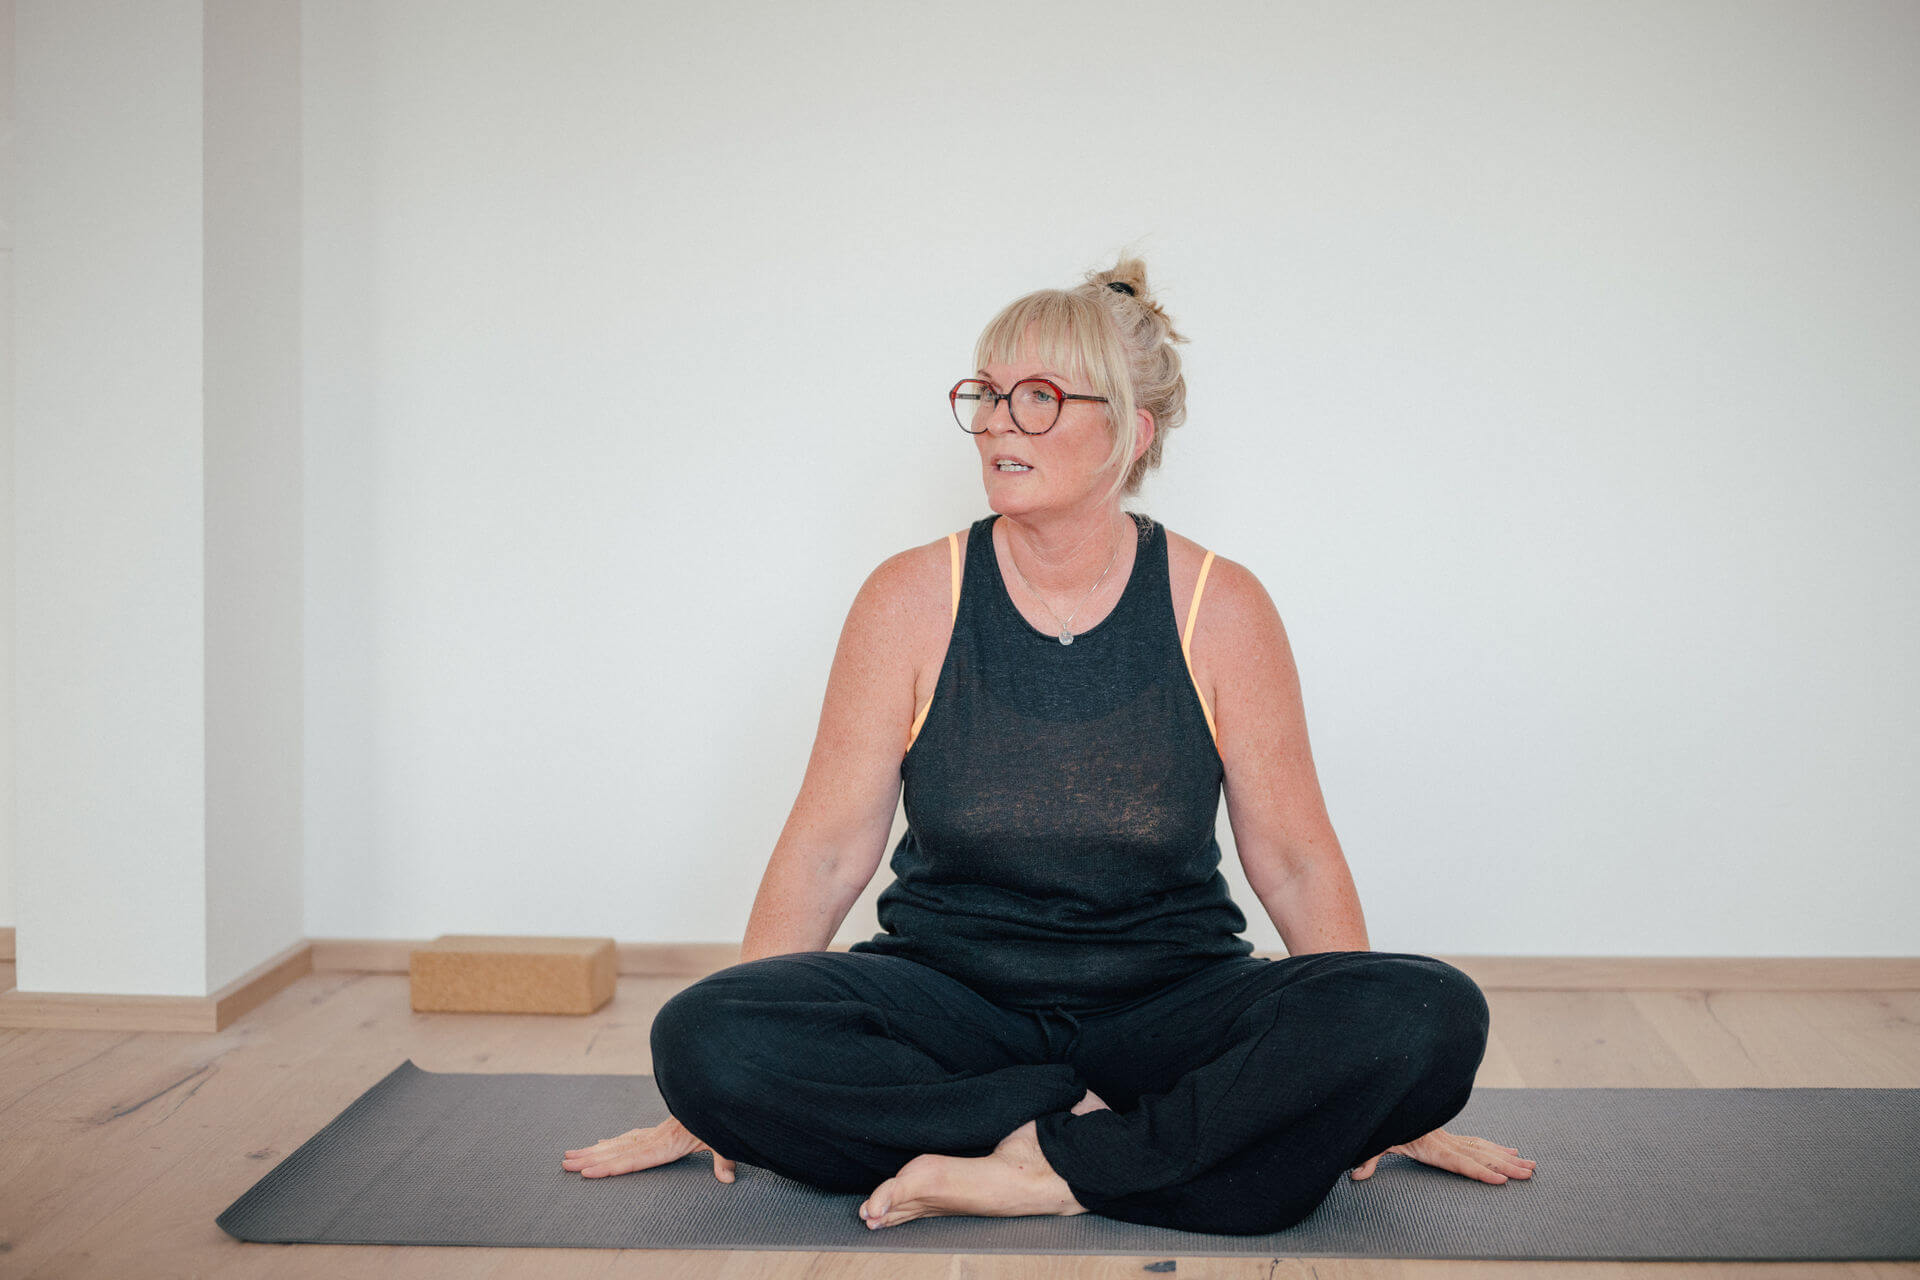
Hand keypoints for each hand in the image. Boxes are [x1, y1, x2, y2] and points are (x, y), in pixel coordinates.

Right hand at [561, 1113, 736, 1181]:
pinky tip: (601, 1143)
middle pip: (617, 1151)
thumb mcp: (724, 1139)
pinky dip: (613, 1142)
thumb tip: (727, 1179)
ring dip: (594, 1150)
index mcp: (667, 1145)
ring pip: (619, 1143)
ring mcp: (655, 1134)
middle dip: (590, 1158)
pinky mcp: (659, 1130)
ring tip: (570, 1155)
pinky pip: (630, 1137)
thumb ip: (723, 1159)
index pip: (632, 1159)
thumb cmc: (721, 1119)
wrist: (718, 1090)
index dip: (609, 1167)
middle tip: (565, 1163)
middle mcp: (656, 1139)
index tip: (586, 1172)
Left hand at [1350, 1127, 1533, 1183]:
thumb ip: (1367, 1159)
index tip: (1502, 1180)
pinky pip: (1477, 1143)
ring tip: (1530, 1166)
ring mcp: (1449, 1138)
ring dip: (1508, 1158)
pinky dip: (1496, 1148)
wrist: (1386, 1097)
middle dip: (1506, 1166)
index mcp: (1431, 1147)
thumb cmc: (1382, 1122)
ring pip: (1484, 1149)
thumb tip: (1354, 1176)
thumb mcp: (1374, 1140)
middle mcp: (1445, 1142)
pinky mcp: (1449, 1137)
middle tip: (1530, 1173)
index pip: (1461, 1162)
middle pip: (1481, 1156)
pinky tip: (1511, 1151)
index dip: (1481, 1172)